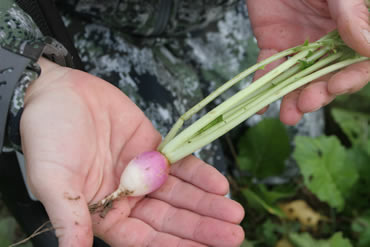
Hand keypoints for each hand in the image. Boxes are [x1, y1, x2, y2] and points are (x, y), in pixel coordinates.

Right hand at [20, 58, 244, 246]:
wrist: (57, 91)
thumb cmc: (46, 136)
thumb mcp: (52, 179)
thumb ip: (69, 216)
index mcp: (103, 211)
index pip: (144, 238)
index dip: (174, 245)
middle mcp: (126, 195)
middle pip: (169, 218)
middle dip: (201, 226)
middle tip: (233, 234)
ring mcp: (142, 170)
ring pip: (179, 192)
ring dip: (207, 203)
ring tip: (234, 213)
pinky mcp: (152, 146)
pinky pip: (179, 163)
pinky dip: (199, 174)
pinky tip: (219, 185)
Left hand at [247, 0, 369, 124]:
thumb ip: (353, 15)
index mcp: (353, 29)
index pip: (358, 63)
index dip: (349, 79)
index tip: (336, 87)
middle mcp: (328, 43)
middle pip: (327, 77)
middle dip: (317, 94)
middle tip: (306, 105)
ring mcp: (300, 46)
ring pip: (298, 79)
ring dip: (292, 98)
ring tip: (288, 115)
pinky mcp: (273, 44)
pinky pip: (268, 68)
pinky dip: (263, 85)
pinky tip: (261, 104)